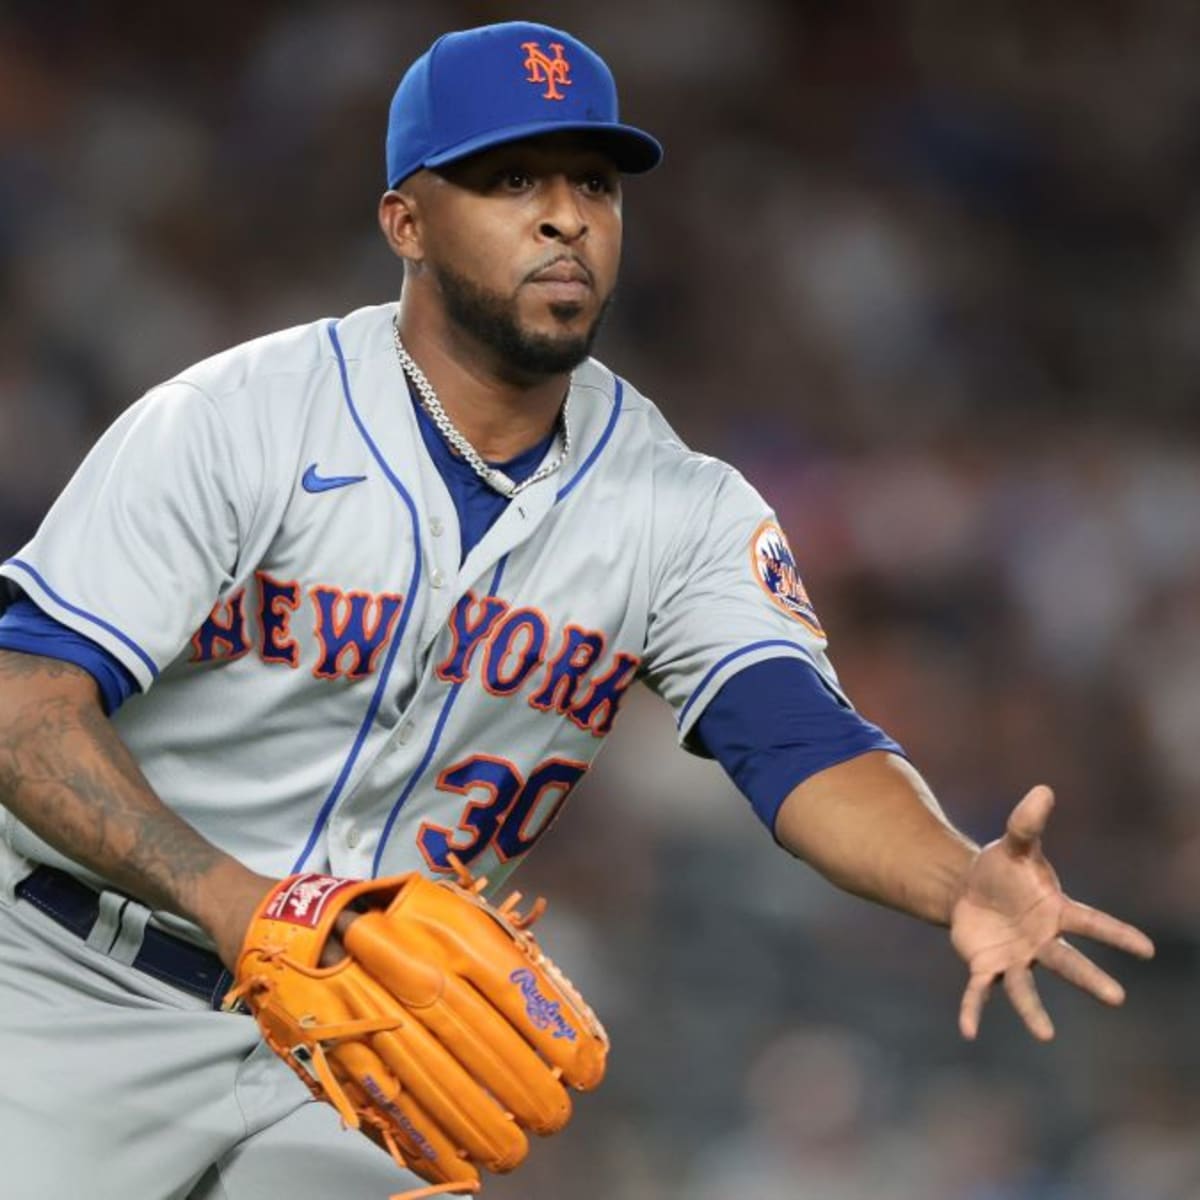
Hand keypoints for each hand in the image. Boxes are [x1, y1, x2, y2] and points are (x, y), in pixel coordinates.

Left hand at [950, 785, 1154, 1041]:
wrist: (971, 891)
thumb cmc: (1003, 870)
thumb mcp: (1014, 845)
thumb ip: (1027, 823)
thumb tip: (1043, 790)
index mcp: (1054, 912)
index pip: (1091, 922)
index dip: (1117, 934)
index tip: (1146, 949)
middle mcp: (1040, 941)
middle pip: (1067, 961)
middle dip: (1090, 977)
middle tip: (1117, 996)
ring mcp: (1014, 958)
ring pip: (1026, 987)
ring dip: (1033, 1010)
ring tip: (1045, 1035)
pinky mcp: (985, 966)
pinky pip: (979, 992)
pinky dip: (973, 1010)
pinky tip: (967, 1031)